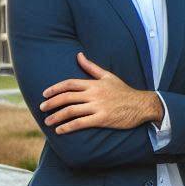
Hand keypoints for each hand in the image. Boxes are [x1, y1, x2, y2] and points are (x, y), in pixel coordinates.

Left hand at [40, 52, 162, 133]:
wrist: (142, 105)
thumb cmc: (124, 91)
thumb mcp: (108, 76)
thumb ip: (91, 67)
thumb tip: (78, 55)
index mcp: (95, 83)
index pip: (70, 84)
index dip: (55, 88)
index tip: (45, 94)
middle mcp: (95, 94)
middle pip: (67, 97)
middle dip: (51, 103)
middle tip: (42, 108)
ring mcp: (99, 106)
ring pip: (71, 111)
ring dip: (56, 117)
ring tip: (47, 121)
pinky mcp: (102, 118)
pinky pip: (80, 123)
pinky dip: (67, 127)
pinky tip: (60, 130)